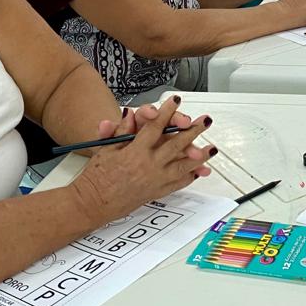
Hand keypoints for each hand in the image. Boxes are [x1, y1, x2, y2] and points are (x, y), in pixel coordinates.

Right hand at [72, 97, 214, 224]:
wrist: (93, 203)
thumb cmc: (96, 177)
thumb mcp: (106, 149)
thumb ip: (121, 131)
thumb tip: (130, 115)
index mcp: (135, 152)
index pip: (155, 127)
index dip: (167, 112)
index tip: (175, 101)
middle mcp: (149, 166)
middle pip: (176, 144)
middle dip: (193, 131)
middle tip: (205, 121)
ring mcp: (155, 180)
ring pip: (183, 165)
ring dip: (199, 156)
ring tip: (211, 148)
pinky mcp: (156, 192)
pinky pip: (177, 183)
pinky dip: (189, 176)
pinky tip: (198, 170)